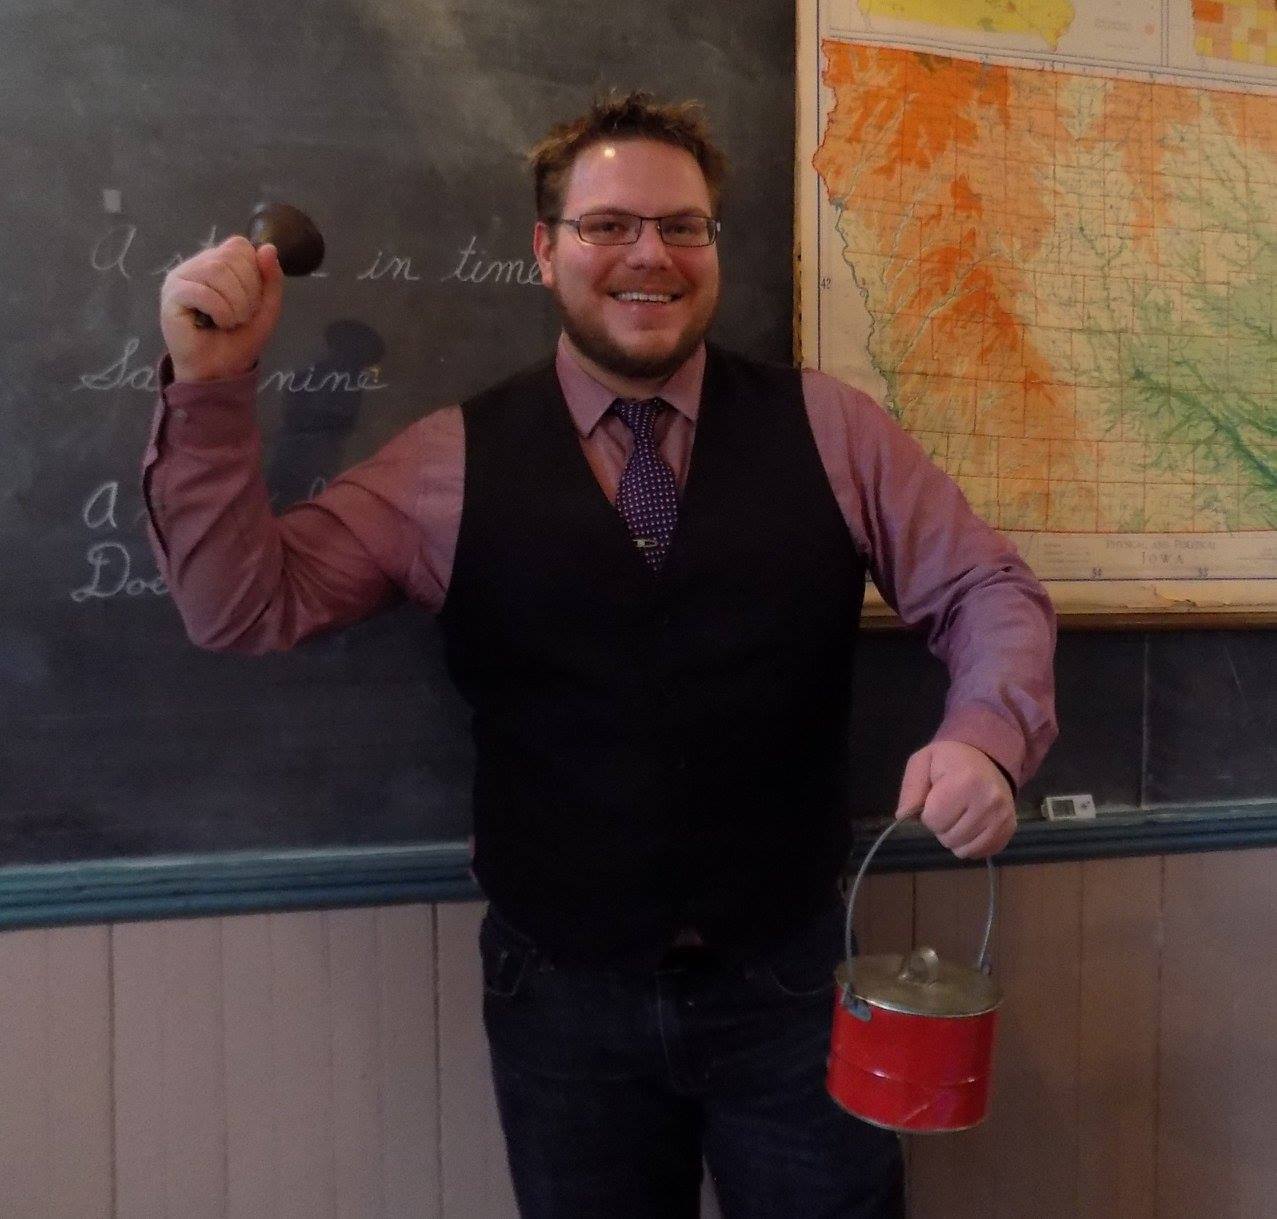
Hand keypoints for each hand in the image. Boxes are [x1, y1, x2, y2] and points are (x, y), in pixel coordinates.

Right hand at [159, 236, 283, 382]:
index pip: (239, 246)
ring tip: (231, 322)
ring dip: (235, 303)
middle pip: (230, 257)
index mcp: (218, 262)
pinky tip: (218, 324)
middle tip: (241, 316)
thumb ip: (271, 279)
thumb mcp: (266, 308)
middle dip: (247, 292)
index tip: (252, 300)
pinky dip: (220, 310)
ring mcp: (181, 278)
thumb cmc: (238, 340)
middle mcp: (197, 265)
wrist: (219, 372)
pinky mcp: (171, 296)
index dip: (253, 273)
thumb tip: (267, 247)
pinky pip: (201, 291)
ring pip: (217, 271)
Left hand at [894, 740, 1015, 858]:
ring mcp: (1003, 817)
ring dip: (955, 838)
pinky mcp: (1010, 828)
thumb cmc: (948, 762)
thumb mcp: (922, 763)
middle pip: (949, 838)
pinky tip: (971, 826)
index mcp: (965, 781)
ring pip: (964, 850)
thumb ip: (910, 790)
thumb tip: (903, 817)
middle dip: (942, 827)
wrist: (985, 759)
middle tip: (949, 807)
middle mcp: (989, 801)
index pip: (934, 821)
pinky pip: (982, 852)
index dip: (927, 814)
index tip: (935, 800)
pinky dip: (971, 844)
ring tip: (959, 816)